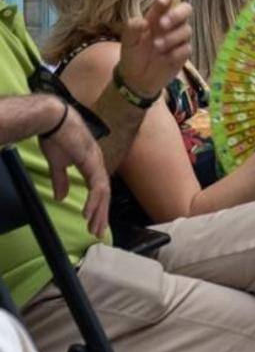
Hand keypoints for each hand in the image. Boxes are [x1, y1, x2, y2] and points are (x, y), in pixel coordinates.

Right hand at [38, 101, 109, 236]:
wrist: (54, 120)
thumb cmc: (56, 136)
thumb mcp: (58, 163)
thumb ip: (61, 180)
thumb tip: (62, 196)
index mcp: (91, 165)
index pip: (98, 190)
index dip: (97, 207)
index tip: (92, 221)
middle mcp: (98, 165)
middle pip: (104, 195)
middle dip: (101, 214)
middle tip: (97, 231)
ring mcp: (97, 163)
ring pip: (103, 193)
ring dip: (99, 212)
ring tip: (94, 227)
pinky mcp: (92, 163)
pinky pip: (97, 187)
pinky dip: (94, 201)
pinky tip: (89, 213)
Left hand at [117, 0, 191, 98]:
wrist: (137, 78)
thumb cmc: (132, 55)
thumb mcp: (127, 41)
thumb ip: (132, 28)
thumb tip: (143, 21)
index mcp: (156, 17)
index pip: (168, 0)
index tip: (161, 1)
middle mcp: (170, 25)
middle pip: (186, 10)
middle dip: (177, 15)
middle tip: (162, 24)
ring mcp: (178, 39)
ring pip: (187, 30)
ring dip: (172, 38)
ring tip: (157, 47)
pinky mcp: (184, 53)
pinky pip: (187, 48)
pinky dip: (176, 53)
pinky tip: (164, 59)